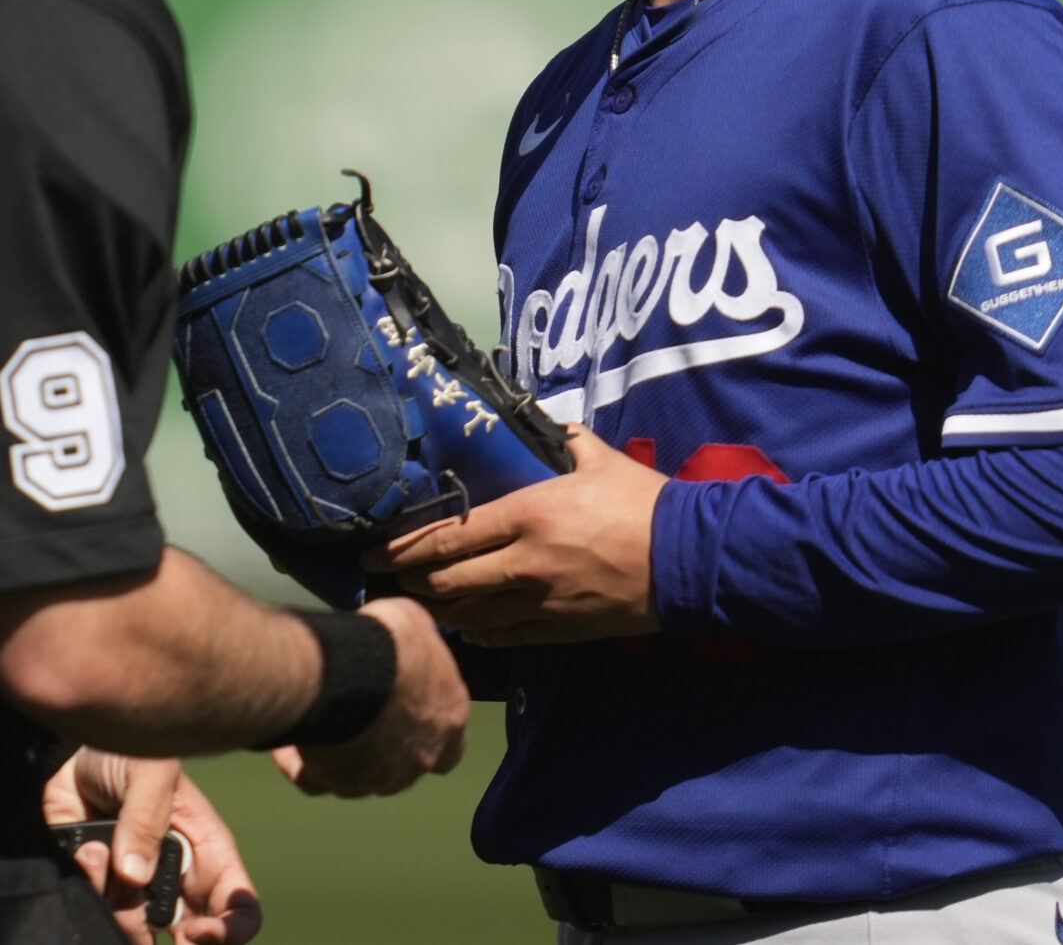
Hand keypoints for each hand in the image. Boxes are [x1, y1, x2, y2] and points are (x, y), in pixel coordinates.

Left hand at [43, 748, 262, 944]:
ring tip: (100, 855)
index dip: (231, 932)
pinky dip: (87, 888)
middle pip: (190, 940)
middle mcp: (175, 880)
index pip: (240, 908)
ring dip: (119, 911)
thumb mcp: (150, 769)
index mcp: (206, 853)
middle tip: (146, 927)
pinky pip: (94, 912)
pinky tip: (84, 851)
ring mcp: (135, 890)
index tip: (198, 933)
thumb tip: (134, 875)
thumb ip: (147, 816)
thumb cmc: (129, 752)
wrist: (70, 754)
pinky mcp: (99, 889)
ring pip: (137, 934)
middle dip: (172, 944)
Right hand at [270, 596, 467, 797]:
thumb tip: (399, 638)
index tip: (404, 711)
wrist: (347, 670)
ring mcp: (380, 777)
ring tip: (312, 723)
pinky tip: (284, 743)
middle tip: (353, 711)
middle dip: (380, 742)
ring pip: (358, 774)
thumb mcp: (413, 621)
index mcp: (448, 721)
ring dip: (339, 753)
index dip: (426, 729)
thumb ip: (414, 644)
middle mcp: (419, 757)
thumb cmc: (388, 643)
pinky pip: (315, 780)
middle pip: (401, 762)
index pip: (451, 745)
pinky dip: (298, 764)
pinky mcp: (339, 782)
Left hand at [375, 426, 664, 645]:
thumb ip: (566, 442)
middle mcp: (523, 563)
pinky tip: (461, 622)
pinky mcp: (556, 631)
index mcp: (529, 514)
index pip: (448, 536)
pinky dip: (473, 629)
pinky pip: (498, 636)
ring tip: (411, 601)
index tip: (374, 550)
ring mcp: (538, 603)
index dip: (404, 546)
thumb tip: (549, 426)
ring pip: (465, 613)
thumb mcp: (600, 461)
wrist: (689, 561)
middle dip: (407, 579)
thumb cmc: (644, 505)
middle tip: (383, 577)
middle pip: (444, 580)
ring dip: (434, 608)